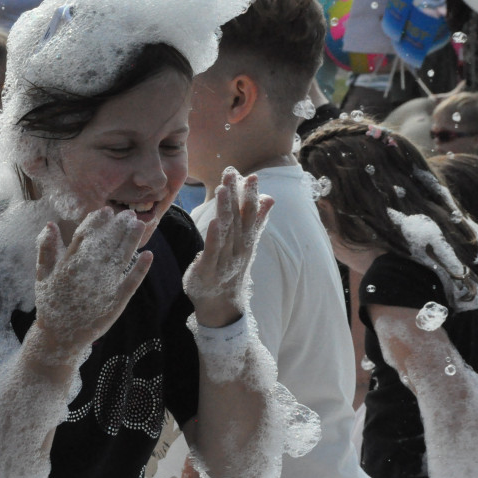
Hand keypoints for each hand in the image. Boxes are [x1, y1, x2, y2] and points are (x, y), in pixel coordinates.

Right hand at [33, 208, 155, 359]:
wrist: (60, 337)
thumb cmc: (51, 304)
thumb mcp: (42, 275)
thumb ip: (46, 249)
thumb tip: (51, 224)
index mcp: (68, 265)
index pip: (85, 236)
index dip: (96, 222)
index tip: (105, 211)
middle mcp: (87, 274)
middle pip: (106, 244)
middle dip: (118, 227)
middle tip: (128, 213)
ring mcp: (103, 288)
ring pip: (120, 259)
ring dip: (131, 241)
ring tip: (140, 225)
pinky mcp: (115, 302)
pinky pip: (131, 282)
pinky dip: (140, 268)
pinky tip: (149, 254)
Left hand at [183, 168, 272, 326]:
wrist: (221, 305)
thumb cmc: (230, 270)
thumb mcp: (245, 245)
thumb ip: (256, 221)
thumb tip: (270, 198)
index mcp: (246, 240)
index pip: (250, 213)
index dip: (250, 195)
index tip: (250, 175)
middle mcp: (238, 248)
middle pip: (238, 218)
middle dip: (236, 195)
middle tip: (232, 172)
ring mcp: (224, 260)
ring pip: (226, 231)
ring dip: (225, 209)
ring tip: (223, 189)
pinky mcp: (208, 270)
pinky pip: (212, 251)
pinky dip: (214, 236)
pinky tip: (214, 222)